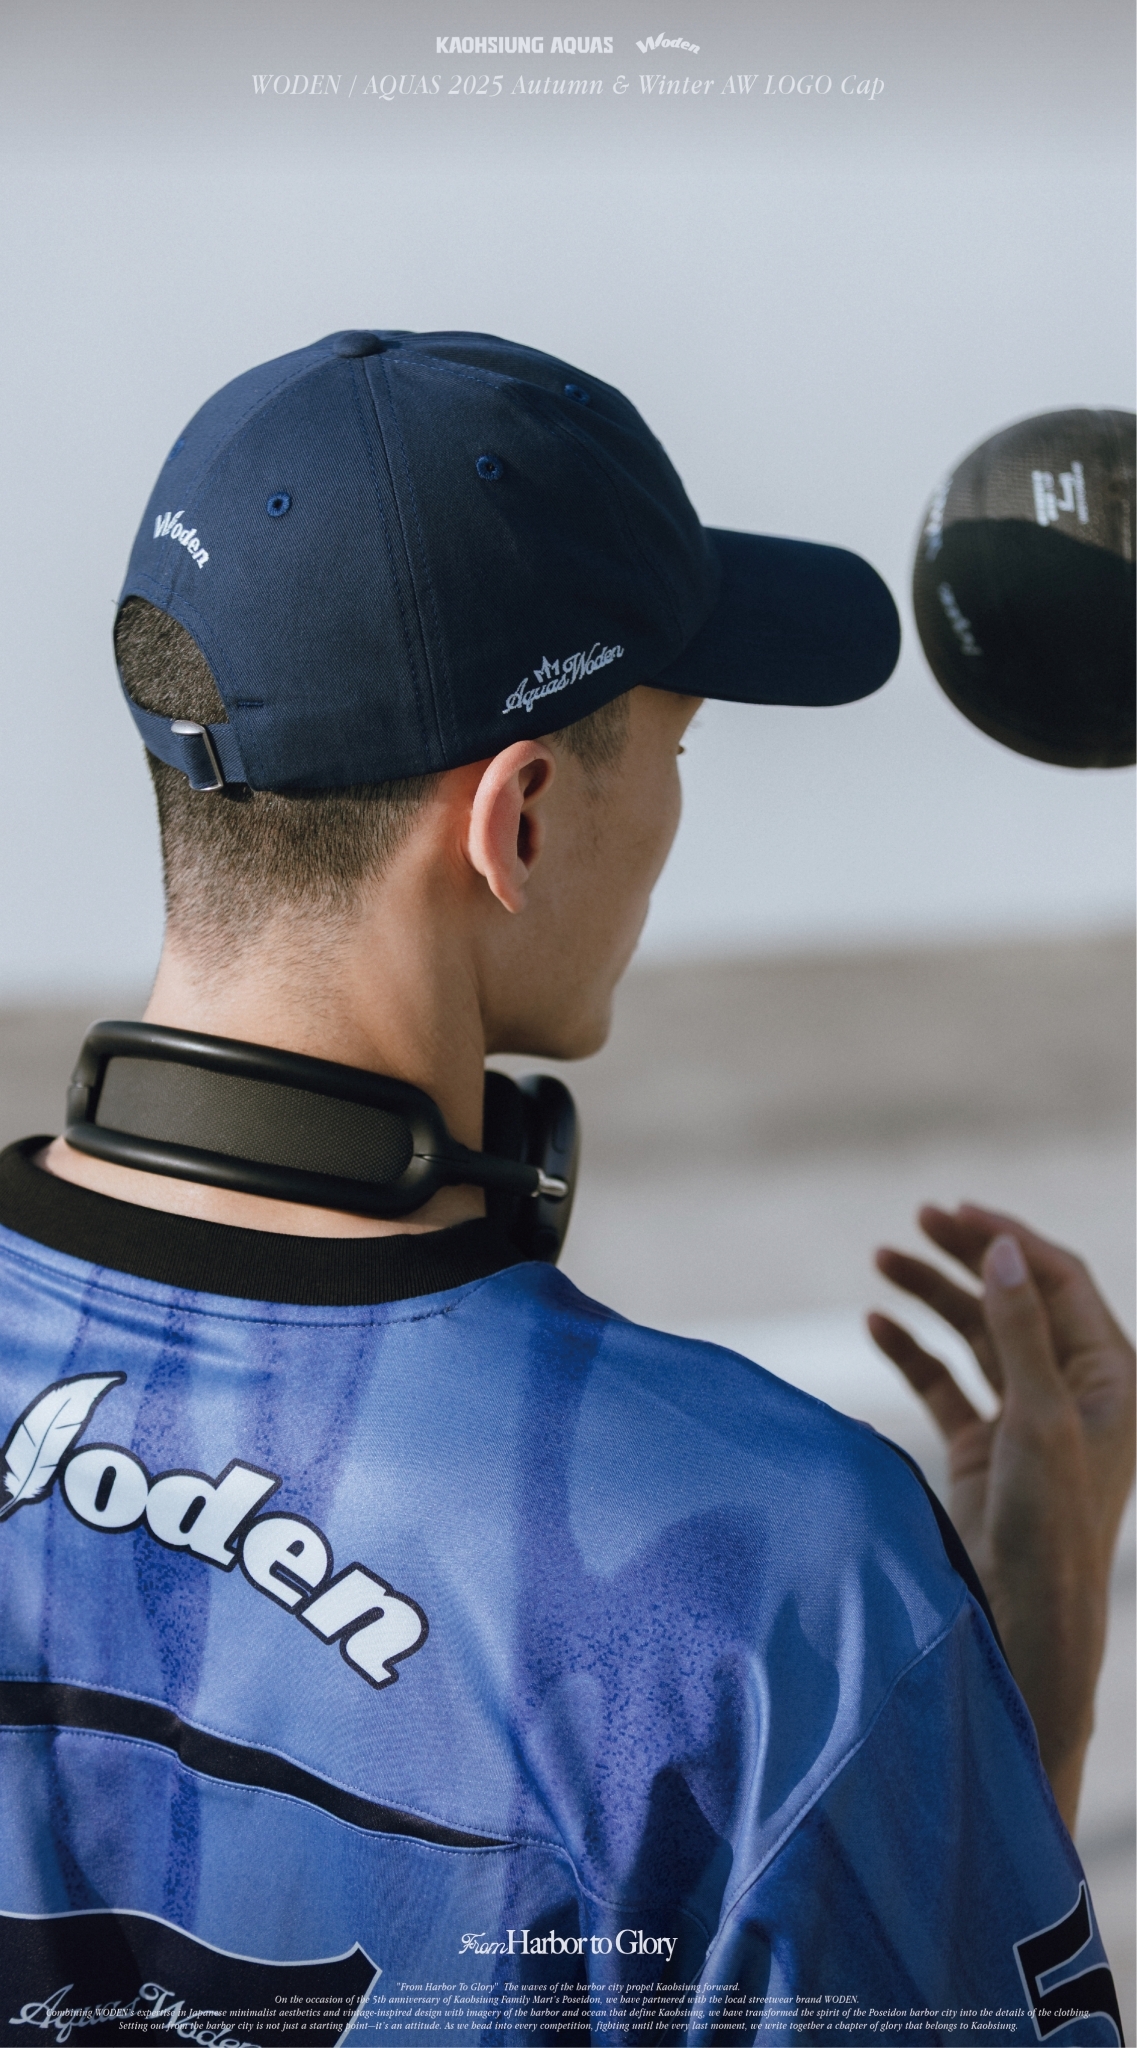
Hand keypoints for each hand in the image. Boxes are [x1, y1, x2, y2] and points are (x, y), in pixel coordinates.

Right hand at [867, 1203, 1134, 1832]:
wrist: (1027, 1625)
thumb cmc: (1052, 1528)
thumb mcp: (1041, 1419)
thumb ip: (1020, 1331)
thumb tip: (1002, 1249)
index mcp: (1111, 1378)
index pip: (1059, 1282)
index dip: (1007, 1239)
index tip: (952, 1212)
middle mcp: (1073, 1392)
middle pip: (1016, 1298)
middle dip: (965, 1257)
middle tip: (915, 1220)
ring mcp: (1026, 1420)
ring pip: (976, 1336)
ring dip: (933, 1296)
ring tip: (880, 1260)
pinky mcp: (985, 1452)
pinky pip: (946, 1383)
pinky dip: (912, 1351)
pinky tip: (876, 1323)